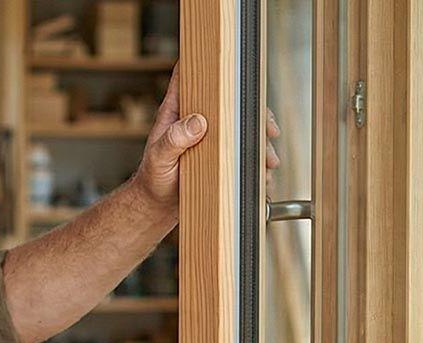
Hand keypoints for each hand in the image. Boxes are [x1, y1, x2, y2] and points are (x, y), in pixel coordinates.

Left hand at [131, 69, 286, 208]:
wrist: (158, 206)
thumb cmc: (153, 179)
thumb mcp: (159, 159)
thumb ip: (173, 140)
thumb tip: (198, 122)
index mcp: (177, 111)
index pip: (188, 75)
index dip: (204, 59)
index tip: (227, 56)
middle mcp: (197, 118)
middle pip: (231, 101)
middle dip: (255, 113)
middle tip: (269, 130)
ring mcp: (212, 136)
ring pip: (243, 127)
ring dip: (261, 143)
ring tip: (268, 163)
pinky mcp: (221, 154)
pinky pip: (245, 151)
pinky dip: (258, 162)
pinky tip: (263, 176)